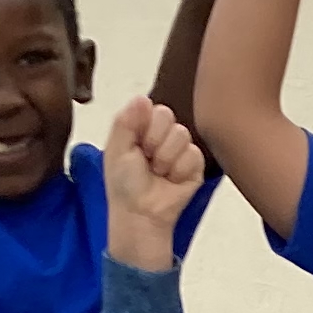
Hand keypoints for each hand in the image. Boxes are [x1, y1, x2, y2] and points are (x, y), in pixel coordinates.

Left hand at [102, 94, 203, 266]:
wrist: (141, 214)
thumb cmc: (125, 185)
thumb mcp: (116, 149)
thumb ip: (125, 120)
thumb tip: (142, 98)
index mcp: (143, 127)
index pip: (151, 107)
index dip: (143, 125)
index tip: (135, 144)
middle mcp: (163, 134)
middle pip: (168, 116)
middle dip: (154, 141)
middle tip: (146, 160)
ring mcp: (181, 148)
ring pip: (181, 135)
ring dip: (165, 158)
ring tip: (158, 173)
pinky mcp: (196, 164)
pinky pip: (193, 154)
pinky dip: (179, 170)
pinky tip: (172, 180)